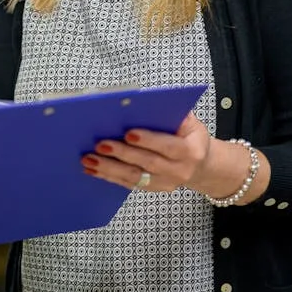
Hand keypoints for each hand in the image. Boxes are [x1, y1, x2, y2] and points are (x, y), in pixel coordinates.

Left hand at [81, 112, 211, 191]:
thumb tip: (149, 102)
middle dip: (122, 154)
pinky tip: (93, 170)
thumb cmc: (191, 137)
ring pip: (134, 177)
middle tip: (100, 145)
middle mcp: (179, 171)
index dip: (148, 140)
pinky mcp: (153, 189)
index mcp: (190, 151)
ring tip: (89, 160)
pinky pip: (129, 184)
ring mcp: (165, 183)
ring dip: (109, 168)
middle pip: (147, 163)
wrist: (202, 166)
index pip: (168, 146)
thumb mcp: (192, 123)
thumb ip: (176, 114)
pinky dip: (109, 177)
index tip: (128, 133)